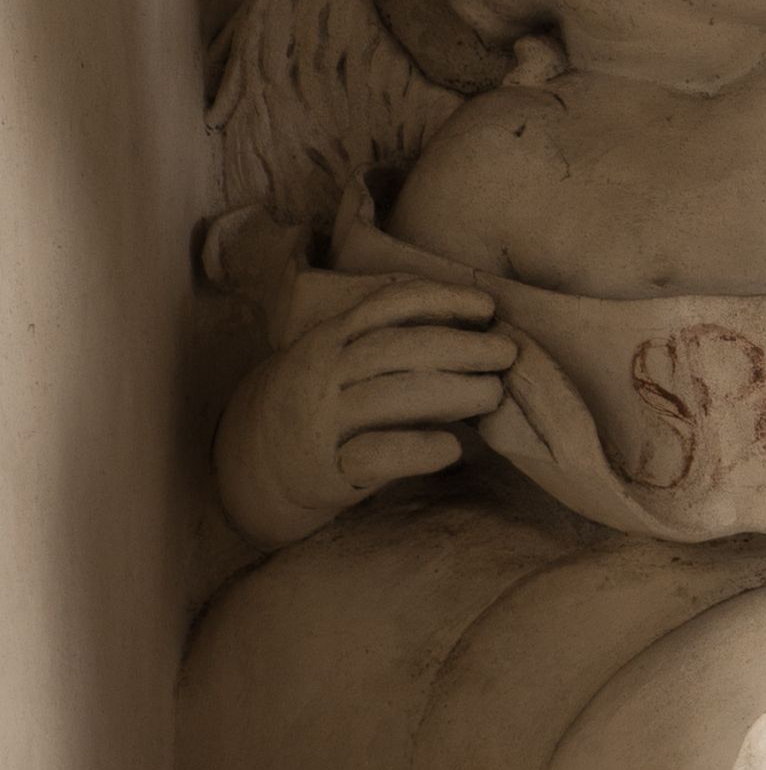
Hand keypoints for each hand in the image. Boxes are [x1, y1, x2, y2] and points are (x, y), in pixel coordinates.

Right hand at [214, 272, 518, 547]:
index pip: (386, 307)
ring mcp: (326, 421)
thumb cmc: (324, 401)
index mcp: (331, 338)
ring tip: (493, 394)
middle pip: (397, 350)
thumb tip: (476, 330)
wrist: (255, 462)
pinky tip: (452, 447)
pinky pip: (376, 456)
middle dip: (459, 347)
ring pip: (390, 397)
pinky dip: (417, 449)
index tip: (487, 308)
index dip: (440, 301)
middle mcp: (326, 373)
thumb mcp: (340, 358)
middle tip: (506, 353)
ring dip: (450, 392)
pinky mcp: (330, 468)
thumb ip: (388, 341)